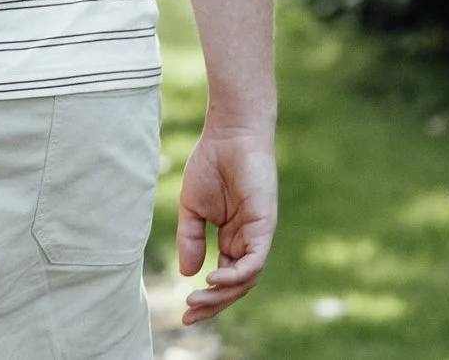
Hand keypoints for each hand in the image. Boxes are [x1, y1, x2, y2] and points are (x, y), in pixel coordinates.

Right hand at [176, 123, 276, 322]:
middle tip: (189, 314)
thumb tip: (188, 273)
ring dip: (222, 294)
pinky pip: (254, 261)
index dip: (206, 298)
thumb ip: (191, 239)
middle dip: (213, 304)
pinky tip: (214, 279)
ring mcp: (257, 235)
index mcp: (232, 239)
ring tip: (197, 299)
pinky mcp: (264, 226)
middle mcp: (247, 242)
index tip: (184, 313)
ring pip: (246, 279)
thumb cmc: (210, 165)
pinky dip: (236, 275)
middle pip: (235, 285)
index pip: (222, 278)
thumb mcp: (192, 209)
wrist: (229, 135)